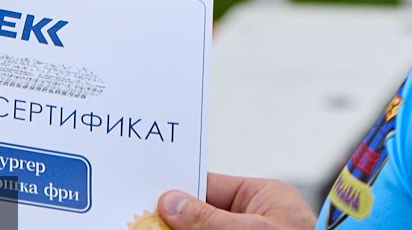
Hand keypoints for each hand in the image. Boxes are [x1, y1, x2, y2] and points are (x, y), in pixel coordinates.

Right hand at [156, 174, 315, 229]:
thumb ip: (210, 219)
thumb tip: (171, 202)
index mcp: (266, 198)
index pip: (211, 186)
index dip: (178, 192)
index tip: (149, 197)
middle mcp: (258, 219)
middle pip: (204, 214)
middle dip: (176, 218)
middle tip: (144, 220)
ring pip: (207, 228)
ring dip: (182, 228)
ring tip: (153, 226)